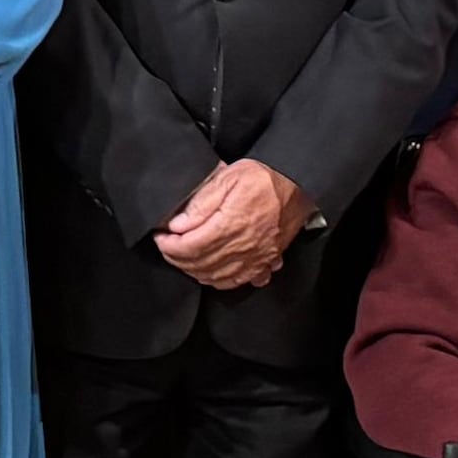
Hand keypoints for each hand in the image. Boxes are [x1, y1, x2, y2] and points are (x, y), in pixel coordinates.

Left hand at [152, 158, 309, 291]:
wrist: (297, 184)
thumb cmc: (263, 177)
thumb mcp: (227, 178)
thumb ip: (201, 203)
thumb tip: (178, 225)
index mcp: (231, 224)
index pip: (190, 246)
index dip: (169, 246)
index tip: (160, 239)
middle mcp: (244, 246)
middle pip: (200, 264)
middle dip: (177, 259)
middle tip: (167, 248)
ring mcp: (257, 257)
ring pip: (217, 276)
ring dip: (195, 271)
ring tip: (184, 259)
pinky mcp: (268, 260)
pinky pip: (240, 280)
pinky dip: (221, 280)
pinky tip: (212, 272)